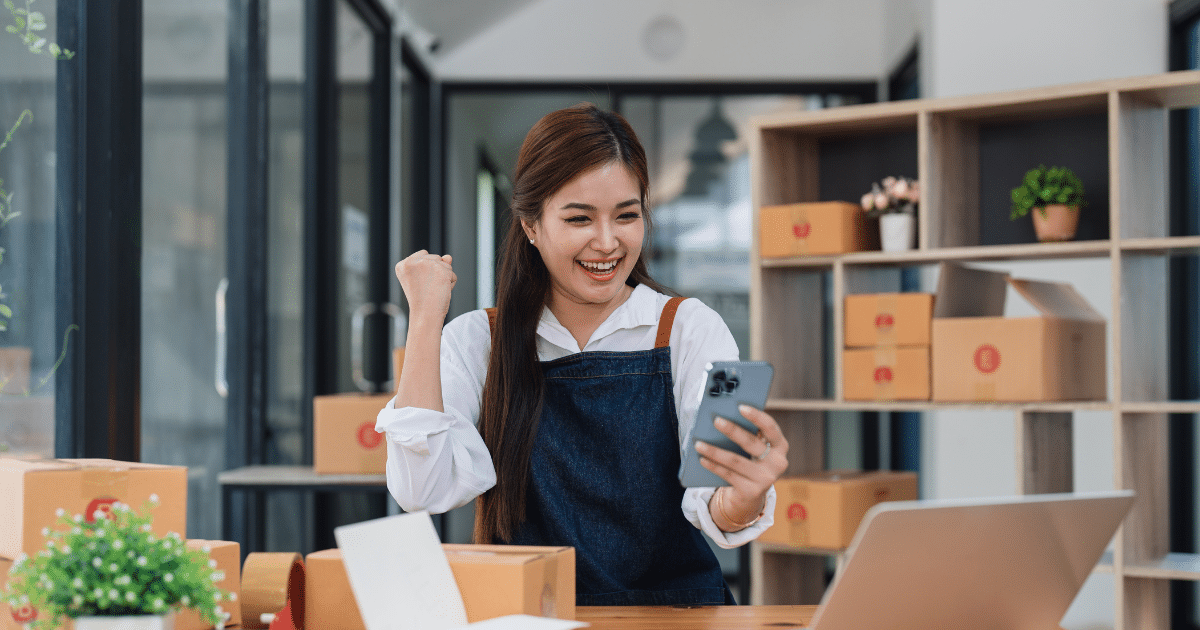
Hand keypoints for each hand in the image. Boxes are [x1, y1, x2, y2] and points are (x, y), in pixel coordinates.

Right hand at [395, 250, 455, 322]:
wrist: (425, 315)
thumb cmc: (422, 301)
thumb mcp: (423, 279)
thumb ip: (435, 263)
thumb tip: (448, 257)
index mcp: (402, 265)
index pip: (423, 255)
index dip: (426, 270)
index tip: (420, 283)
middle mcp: (413, 261)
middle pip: (435, 258)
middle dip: (436, 273)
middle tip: (427, 288)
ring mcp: (427, 264)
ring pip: (445, 265)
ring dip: (444, 278)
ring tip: (433, 290)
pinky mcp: (441, 270)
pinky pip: (452, 274)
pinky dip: (450, 284)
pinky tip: (441, 291)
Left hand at [696, 404, 788, 528]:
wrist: (751, 493)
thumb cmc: (750, 460)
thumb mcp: (754, 448)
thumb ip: (748, 433)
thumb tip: (724, 417)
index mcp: (780, 446)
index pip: (771, 428)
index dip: (757, 416)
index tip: (740, 406)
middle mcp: (777, 463)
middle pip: (751, 443)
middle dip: (732, 430)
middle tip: (716, 420)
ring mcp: (766, 479)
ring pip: (736, 461)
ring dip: (715, 451)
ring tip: (698, 444)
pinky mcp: (752, 491)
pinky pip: (729, 475)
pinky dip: (714, 466)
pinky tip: (702, 459)